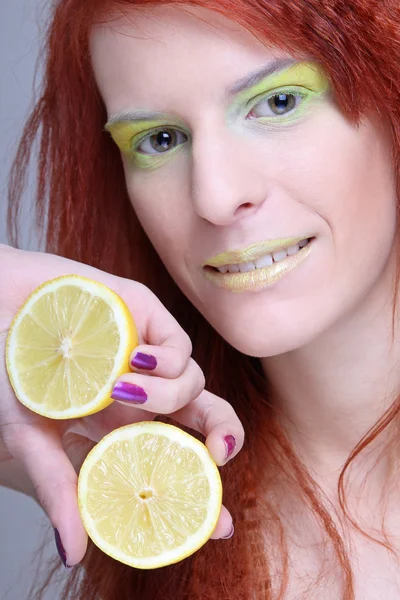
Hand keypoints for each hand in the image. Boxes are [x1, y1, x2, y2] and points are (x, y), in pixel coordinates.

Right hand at [0, 244, 243, 566]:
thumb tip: (74, 555)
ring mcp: (148, 358)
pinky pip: (180, 348)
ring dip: (168, 394)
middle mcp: (144, 396)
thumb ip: (58, 488)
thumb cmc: (10, 374)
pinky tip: (136, 359)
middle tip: (218, 454)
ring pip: (194, 384)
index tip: (223, 525)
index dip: (204, 493)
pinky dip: (167, 360)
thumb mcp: (32, 437)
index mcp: (122, 428)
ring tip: (121, 389)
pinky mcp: (148, 321)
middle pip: (206, 418)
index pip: (176, 461)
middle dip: (224, 436)